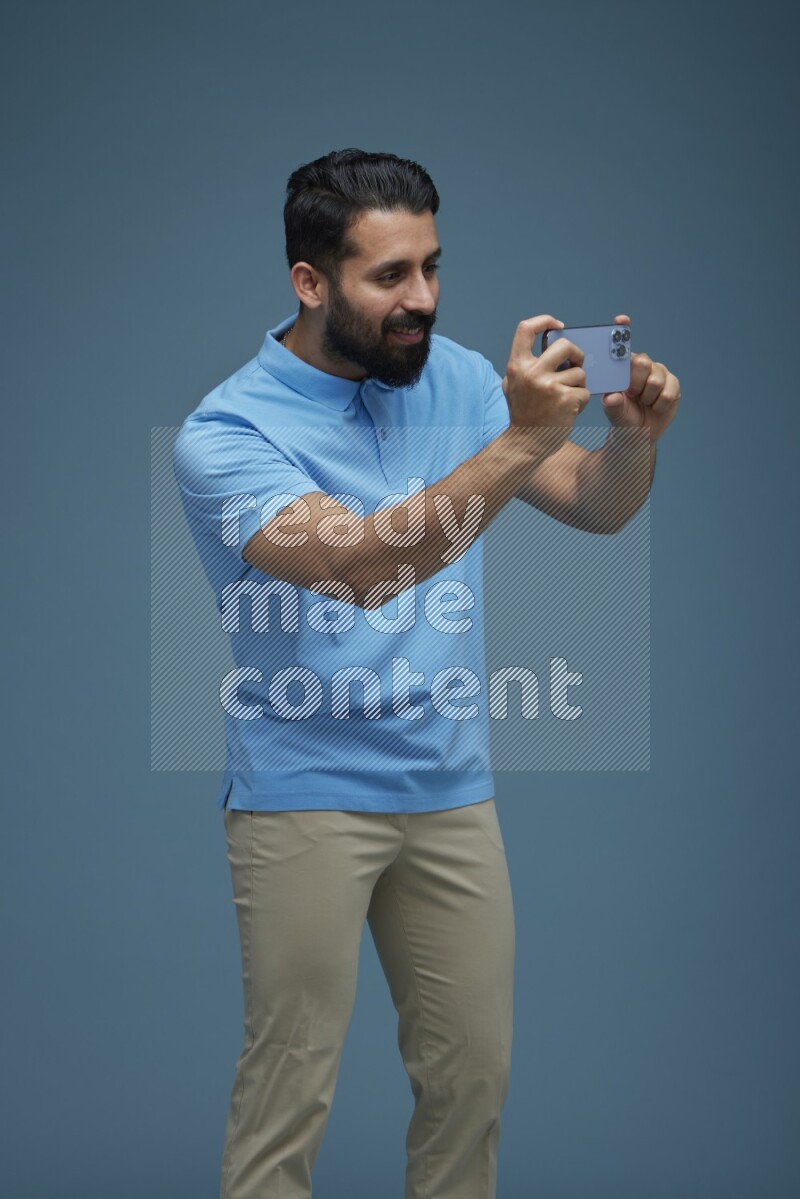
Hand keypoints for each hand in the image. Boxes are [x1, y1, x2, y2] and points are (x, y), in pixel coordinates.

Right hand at [502, 315, 591, 458]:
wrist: (526, 444)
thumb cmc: (524, 413)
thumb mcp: (513, 385)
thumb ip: (526, 365)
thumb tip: (550, 344)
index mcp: (516, 366)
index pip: (525, 329)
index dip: (544, 321)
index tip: (559, 326)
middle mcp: (531, 373)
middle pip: (565, 345)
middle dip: (576, 353)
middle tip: (576, 364)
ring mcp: (549, 386)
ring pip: (579, 372)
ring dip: (579, 385)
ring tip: (567, 398)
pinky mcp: (566, 400)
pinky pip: (584, 391)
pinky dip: (581, 401)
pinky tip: (569, 410)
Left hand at [601, 315, 680, 440]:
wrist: (640, 434)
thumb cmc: (623, 417)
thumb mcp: (614, 412)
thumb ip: (612, 405)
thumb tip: (612, 397)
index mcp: (623, 366)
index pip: (622, 344)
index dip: (622, 330)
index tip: (621, 320)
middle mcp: (642, 364)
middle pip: (642, 362)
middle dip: (635, 383)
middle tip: (632, 394)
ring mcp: (659, 372)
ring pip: (655, 381)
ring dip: (647, 398)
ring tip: (643, 403)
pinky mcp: (673, 384)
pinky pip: (668, 393)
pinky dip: (659, 405)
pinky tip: (655, 406)